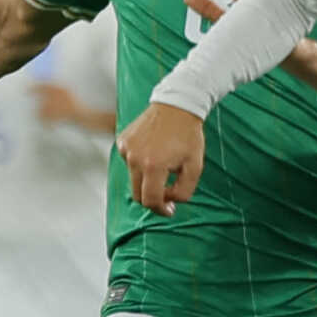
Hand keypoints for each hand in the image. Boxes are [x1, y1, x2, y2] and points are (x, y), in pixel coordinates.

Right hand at [118, 102, 205, 216]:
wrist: (177, 106)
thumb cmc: (188, 136)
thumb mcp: (195, 167)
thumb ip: (184, 190)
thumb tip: (169, 201)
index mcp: (153, 166)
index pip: (150, 201)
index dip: (161, 210)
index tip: (169, 210)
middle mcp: (134, 158)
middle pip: (138, 194)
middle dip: (153, 198)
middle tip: (168, 194)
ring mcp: (126, 149)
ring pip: (133, 179)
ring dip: (147, 179)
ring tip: (164, 164)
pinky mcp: (122, 141)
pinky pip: (129, 163)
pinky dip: (140, 164)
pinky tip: (154, 152)